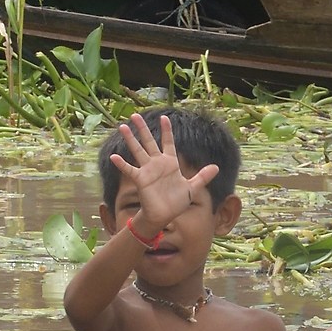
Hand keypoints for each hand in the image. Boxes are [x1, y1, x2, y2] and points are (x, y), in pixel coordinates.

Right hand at [108, 112, 217, 237]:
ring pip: (138, 150)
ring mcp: (147, 170)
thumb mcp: (193, 188)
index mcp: (170, 163)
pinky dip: (122, 164)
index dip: (167, 130)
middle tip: (135, 115)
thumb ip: (202, 177)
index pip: (168, 142)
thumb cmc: (176, 202)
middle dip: (142, 128)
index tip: (164, 117)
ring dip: (130, 139)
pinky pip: (130, 170)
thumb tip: (216, 167)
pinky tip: (114, 156)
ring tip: (122, 126)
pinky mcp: (141, 179)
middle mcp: (157, 164)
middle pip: (149, 141)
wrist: (164, 215)